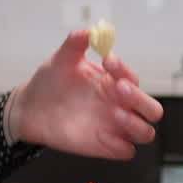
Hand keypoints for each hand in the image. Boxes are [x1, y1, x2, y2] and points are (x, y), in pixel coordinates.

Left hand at [12, 30, 163, 159]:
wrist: (31, 107)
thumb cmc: (51, 81)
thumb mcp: (62, 59)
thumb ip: (75, 43)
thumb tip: (89, 31)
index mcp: (114, 82)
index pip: (132, 77)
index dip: (124, 69)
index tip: (107, 60)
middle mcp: (120, 105)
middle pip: (151, 109)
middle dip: (140, 99)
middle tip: (119, 87)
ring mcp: (114, 127)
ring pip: (145, 132)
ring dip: (135, 123)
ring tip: (114, 113)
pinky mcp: (105, 146)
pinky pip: (125, 151)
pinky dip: (120, 145)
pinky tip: (101, 134)